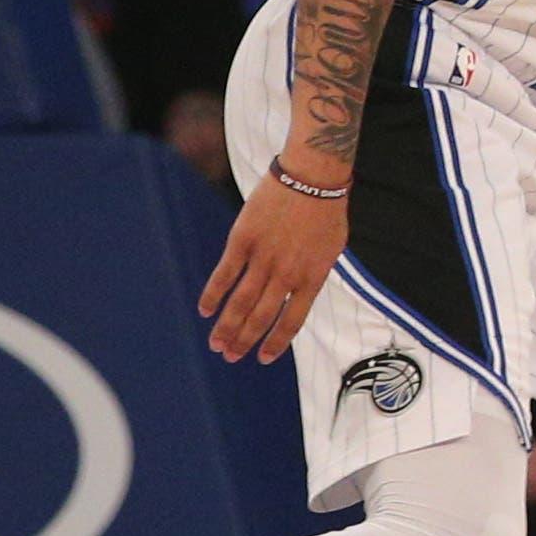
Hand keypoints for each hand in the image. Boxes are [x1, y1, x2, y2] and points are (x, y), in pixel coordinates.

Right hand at [199, 161, 349, 362]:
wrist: (311, 176)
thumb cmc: (326, 211)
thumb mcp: (331, 250)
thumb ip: (313, 276)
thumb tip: (298, 296)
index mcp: (312, 278)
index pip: (291, 321)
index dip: (275, 343)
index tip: (263, 358)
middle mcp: (286, 274)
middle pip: (261, 317)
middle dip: (244, 341)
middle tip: (230, 356)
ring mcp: (263, 258)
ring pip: (240, 303)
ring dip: (226, 327)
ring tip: (216, 344)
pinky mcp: (243, 241)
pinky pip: (224, 274)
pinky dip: (212, 295)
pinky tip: (205, 310)